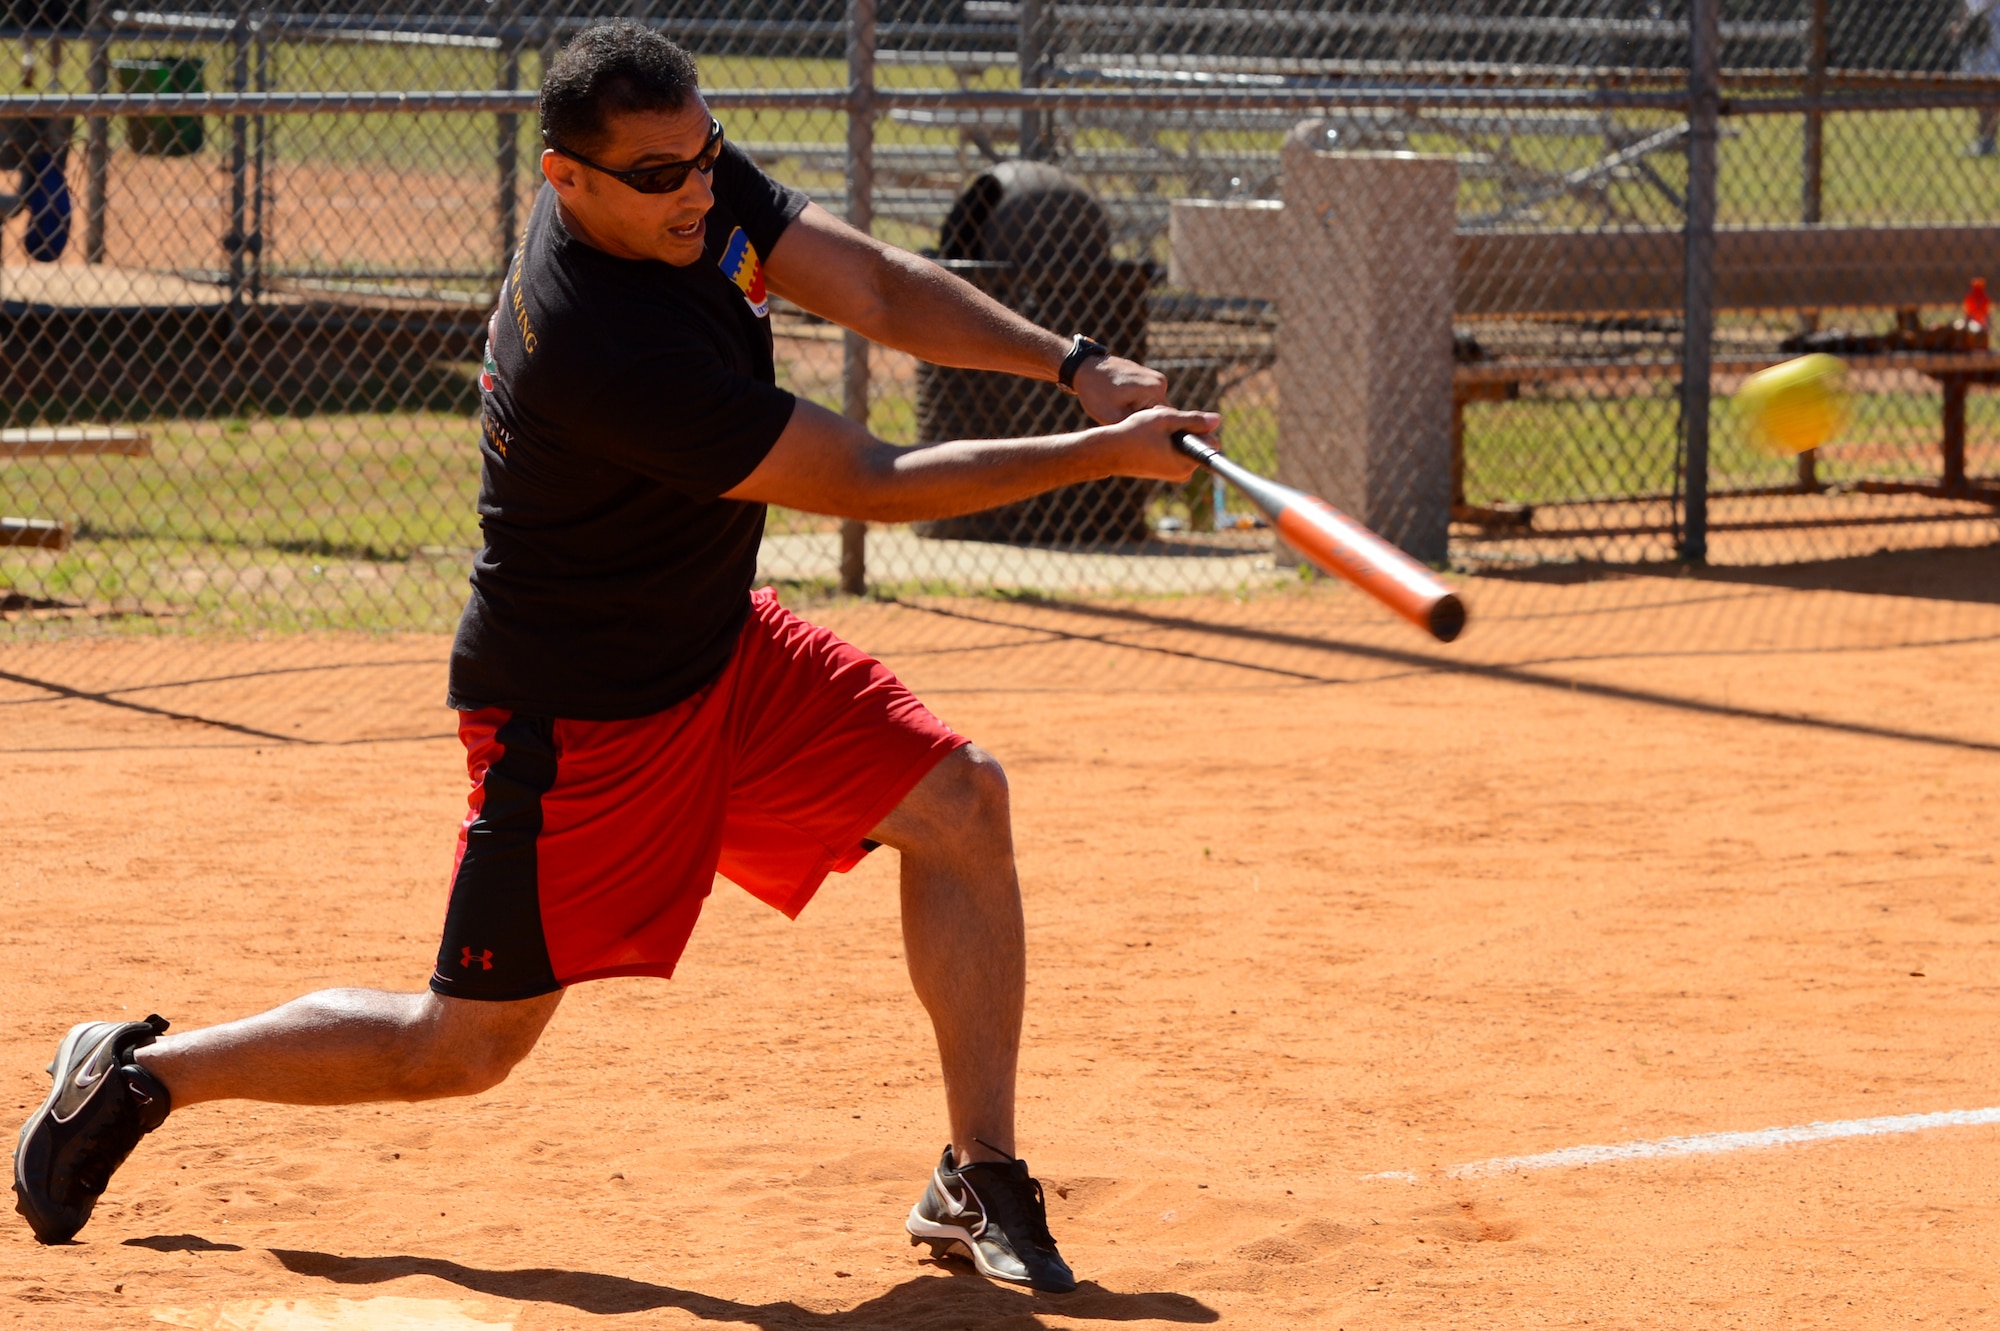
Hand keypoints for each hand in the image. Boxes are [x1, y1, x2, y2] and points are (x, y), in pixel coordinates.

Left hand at [1073, 354, 1169, 424]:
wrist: (1086, 368)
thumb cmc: (1097, 392)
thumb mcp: (1112, 417)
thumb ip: (1134, 428)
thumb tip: (1151, 437)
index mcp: (1155, 390)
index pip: (1163, 421)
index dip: (1147, 431)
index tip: (1130, 432)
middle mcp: (1160, 383)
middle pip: (1158, 414)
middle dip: (1142, 422)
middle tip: (1121, 422)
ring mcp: (1156, 378)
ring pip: (1152, 408)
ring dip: (1139, 414)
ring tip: (1120, 412)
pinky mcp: (1148, 378)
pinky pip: (1148, 400)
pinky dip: (1137, 405)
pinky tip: (1122, 404)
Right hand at [1091, 405, 1221, 481]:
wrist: (1108, 451)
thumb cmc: (1134, 434)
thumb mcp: (1166, 420)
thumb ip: (1193, 420)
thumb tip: (1217, 420)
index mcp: (1186, 463)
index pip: (1211, 443)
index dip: (1198, 427)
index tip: (1179, 422)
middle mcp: (1183, 473)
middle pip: (1197, 443)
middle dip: (1185, 428)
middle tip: (1162, 422)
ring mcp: (1174, 473)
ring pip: (1184, 445)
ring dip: (1174, 432)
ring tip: (1154, 427)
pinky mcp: (1165, 471)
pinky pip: (1174, 450)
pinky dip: (1166, 439)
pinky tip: (1150, 434)